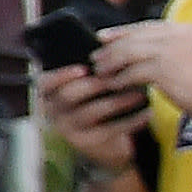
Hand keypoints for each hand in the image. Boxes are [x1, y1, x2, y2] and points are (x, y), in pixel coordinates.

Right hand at [43, 55, 154, 173]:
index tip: (81, 68)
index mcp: (51, 95)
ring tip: (139, 94)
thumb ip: (87, 73)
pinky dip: (131, 120)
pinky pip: (111, 129)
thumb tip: (104, 45)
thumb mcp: (86, 91)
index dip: (60, 75)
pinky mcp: (88, 143)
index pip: (45, 83)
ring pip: (92, 111)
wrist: (105, 146)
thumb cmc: (96, 108)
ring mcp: (70, 129)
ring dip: (118, 101)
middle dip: (95, 84)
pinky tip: (147, 113)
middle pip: (68, 95)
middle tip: (117, 77)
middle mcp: (55, 112)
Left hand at [89, 19, 191, 129]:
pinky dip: (120, 79)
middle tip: (96, 57)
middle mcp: (178, 37)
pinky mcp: (165, 70)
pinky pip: (132, 73)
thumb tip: (153, 58)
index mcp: (187, 32)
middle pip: (134, 38)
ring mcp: (171, 52)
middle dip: (112, 47)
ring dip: (111, 62)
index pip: (148, 27)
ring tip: (100, 72)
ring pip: (128, 53)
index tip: (105, 36)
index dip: (124, 31)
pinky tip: (113, 86)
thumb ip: (177, 52)